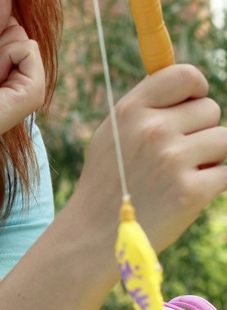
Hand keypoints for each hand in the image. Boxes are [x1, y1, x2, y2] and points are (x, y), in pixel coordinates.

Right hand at [79, 64, 226, 252]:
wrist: (95, 233)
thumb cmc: (109, 179)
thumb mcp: (113, 132)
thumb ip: (147, 106)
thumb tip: (190, 85)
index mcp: (132, 109)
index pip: (185, 75)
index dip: (196, 89)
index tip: (192, 105)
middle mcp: (153, 129)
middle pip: (211, 109)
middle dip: (201, 130)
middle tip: (177, 154)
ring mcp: (173, 159)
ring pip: (223, 140)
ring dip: (210, 158)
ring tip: (180, 174)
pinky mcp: (192, 190)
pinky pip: (226, 173)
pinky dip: (213, 183)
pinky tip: (186, 192)